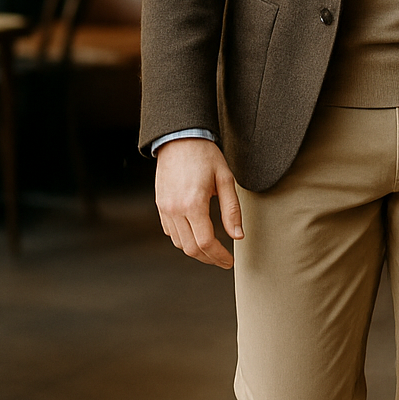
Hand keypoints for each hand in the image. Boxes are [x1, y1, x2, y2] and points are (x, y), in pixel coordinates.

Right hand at [155, 137, 242, 269]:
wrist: (179, 138)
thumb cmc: (205, 155)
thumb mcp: (225, 180)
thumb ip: (231, 210)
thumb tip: (238, 236)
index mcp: (193, 204)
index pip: (206, 243)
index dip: (219, 256)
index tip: (229, 261)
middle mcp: (175, 209)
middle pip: (191, 248)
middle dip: (209, 258)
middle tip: (223, 260)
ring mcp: (165, 208)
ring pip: (179, 243)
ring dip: (196, 250)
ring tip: (212, 249)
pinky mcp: (160, 205)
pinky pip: (170, 232)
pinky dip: (183, 239)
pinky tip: (196, 235)